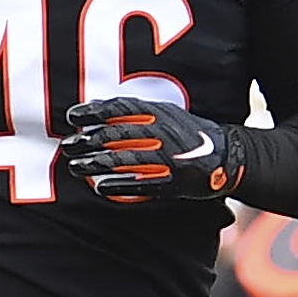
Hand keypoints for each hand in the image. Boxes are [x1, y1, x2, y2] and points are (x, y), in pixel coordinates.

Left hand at [60, 96, 244, 205]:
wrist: (230, 157)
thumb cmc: (189, 134)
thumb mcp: (167, 114)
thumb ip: (136, 112)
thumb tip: (96, 108)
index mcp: (162, 113)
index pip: (122, 108)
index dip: (95, 111)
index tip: (72, 116)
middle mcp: (165, 133)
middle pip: (119, 134)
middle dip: (89, 140)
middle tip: (68, 145)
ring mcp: (171, 158)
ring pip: (126, 159)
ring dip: (97, 164)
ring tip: (76, 167)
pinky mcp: (176, 182)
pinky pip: (144, 184)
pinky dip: (121, 186)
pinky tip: (100, 188)